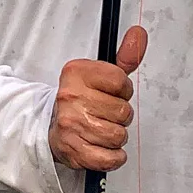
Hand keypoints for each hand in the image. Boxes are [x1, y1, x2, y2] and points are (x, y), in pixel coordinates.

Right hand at [49, 26, 147, 172]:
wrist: (53, 126)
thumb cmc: (81, 99)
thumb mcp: (100, 73)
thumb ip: (124, 56)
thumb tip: (139, 34)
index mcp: (77, 73)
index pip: (122, 82)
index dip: (124, 91)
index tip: (113, 93)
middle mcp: (71, 97)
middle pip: (123, 112)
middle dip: (120, 116)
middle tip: (105, 114)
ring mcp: (71, 124)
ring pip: (119, 136)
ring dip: (116, 136)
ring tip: (102, 129)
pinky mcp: (73, 150)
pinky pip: (110, 158)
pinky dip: (113, 157)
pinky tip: (104, 147)